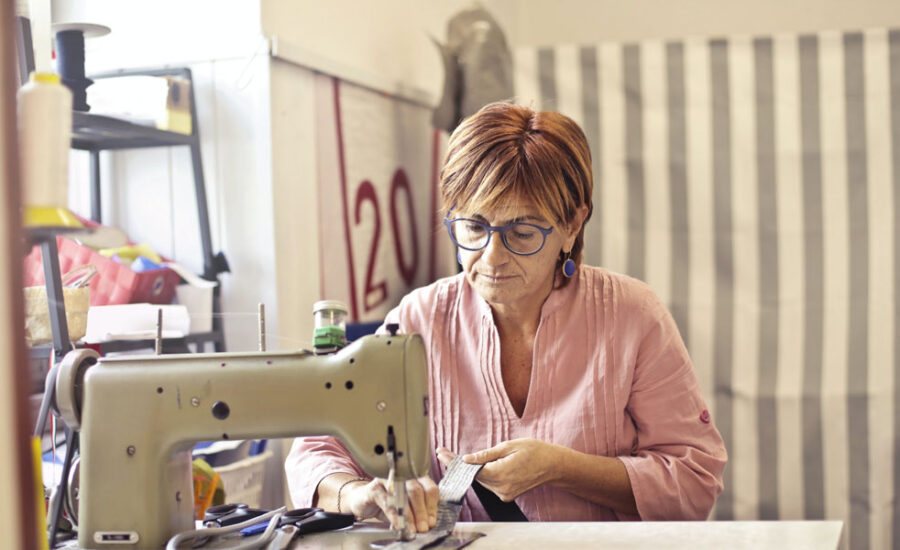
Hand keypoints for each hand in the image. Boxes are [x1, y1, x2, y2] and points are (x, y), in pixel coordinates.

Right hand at [343, 476, 438, 533]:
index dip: (432, 506)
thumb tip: (429, 523)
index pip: (429, 489)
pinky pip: (387, 501)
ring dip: (409, 515)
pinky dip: (394, 515)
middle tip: (423, 528)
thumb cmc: (388, 503)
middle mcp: (403, 475)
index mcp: (416, 478)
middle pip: (417, 491)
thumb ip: (418, 512)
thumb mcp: (407, 508)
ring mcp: (388, 479)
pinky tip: (398, 524)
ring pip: (403, 495)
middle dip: (421, 512)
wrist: (363, 501)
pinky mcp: (375, 487)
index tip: (431, 522)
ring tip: (412, 529)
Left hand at [437, 439, 560, 501]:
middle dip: (460, 465)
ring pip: (481, 480)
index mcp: (500, 473)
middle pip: (473, 476)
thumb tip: (466, 459)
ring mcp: (504, 494)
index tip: (441, 453)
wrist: (553, 465)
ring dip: (472, 470)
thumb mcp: (508, 446)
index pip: (470, 469)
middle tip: (444, 452)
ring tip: (462, 457)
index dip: (454, 461)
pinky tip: (479, 465)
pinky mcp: (507, 495)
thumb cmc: (534, 451)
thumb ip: (486, 455)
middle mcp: (501, 488)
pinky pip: (489, 484)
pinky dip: (483, 475)